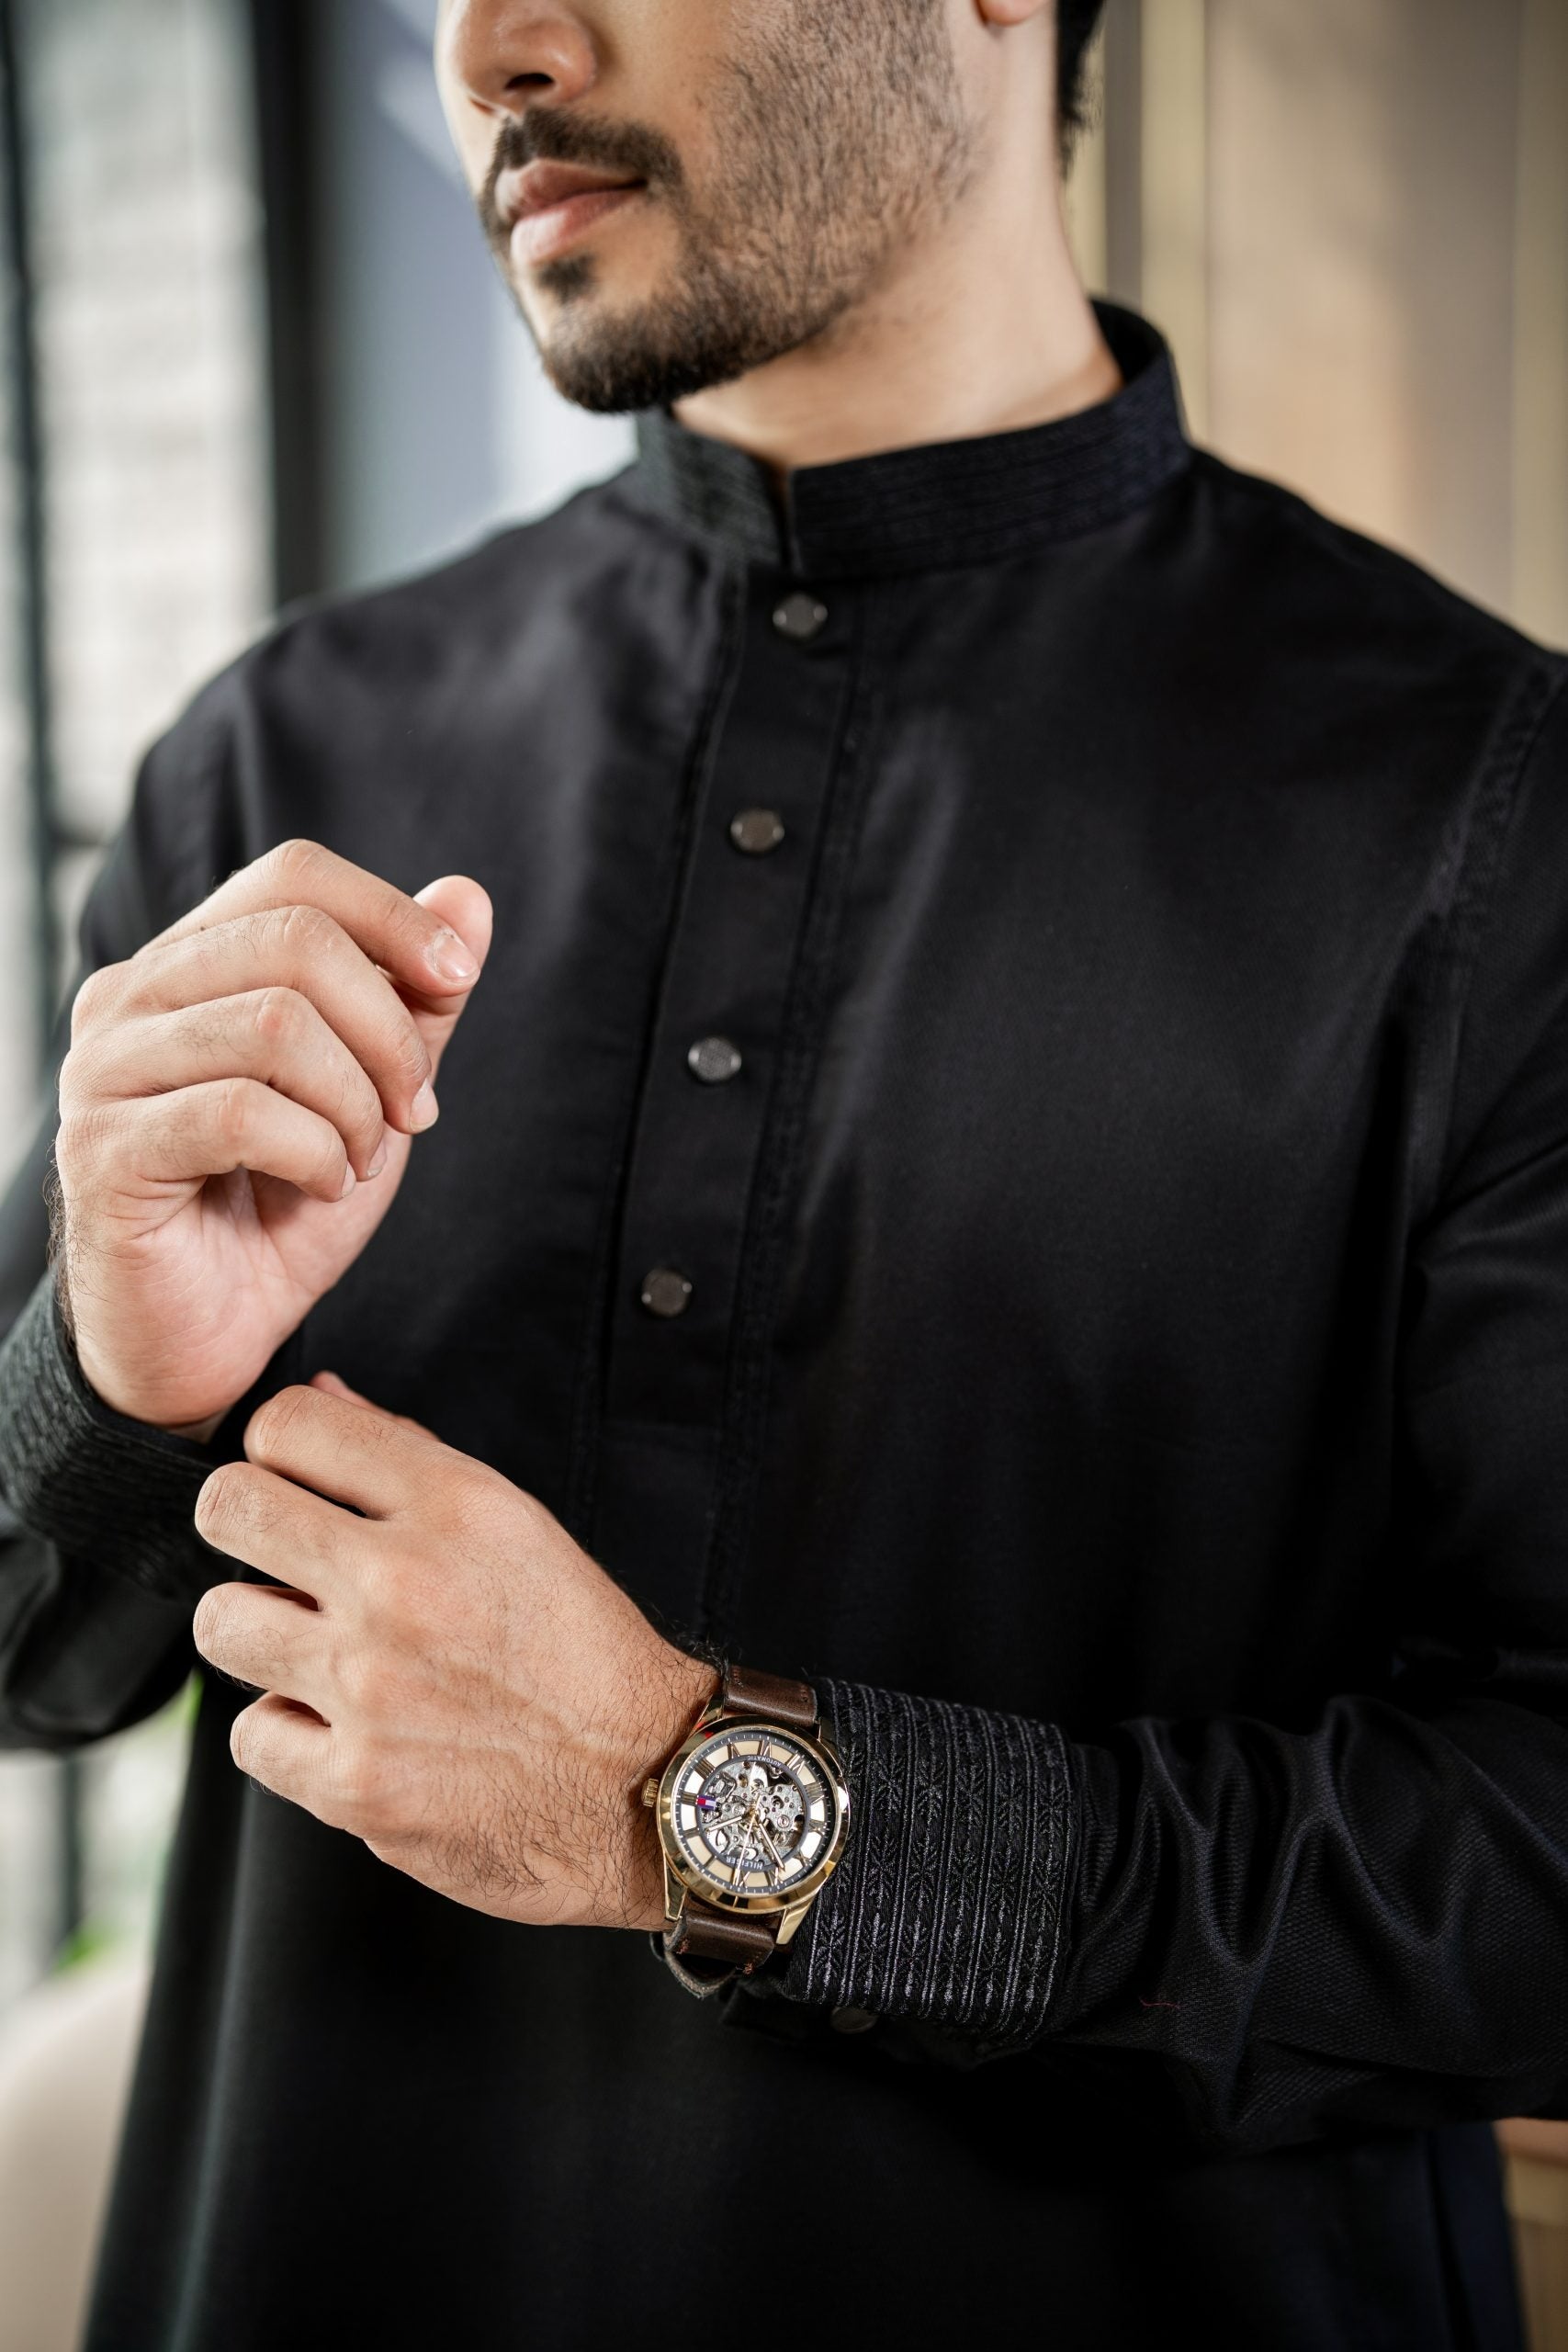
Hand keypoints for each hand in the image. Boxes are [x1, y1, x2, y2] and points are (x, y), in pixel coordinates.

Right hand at [53, 841, 491, 1437]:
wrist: (210, 1337)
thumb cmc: (279, 1206)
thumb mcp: (373, 1091)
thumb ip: (414, 999)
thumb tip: (468, 897)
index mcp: (190, 962)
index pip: (293, 875)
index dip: (392, 916)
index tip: (458, 978)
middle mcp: (130, 996)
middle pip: (295, 939)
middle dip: (389, 1031)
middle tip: (415, 1111)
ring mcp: (104, 1071)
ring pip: (275, 1024)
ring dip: (354, 1104)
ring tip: (358, 1159)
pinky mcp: (105, 1151)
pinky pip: (241, 1113)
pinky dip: (314, 1153)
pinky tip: (322, 1188)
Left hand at [190, 1374, 716, 1929]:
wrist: (644, 1782)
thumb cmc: (583, 1651)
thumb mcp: (517, 1524)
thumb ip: (408, 1456)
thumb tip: (317, 1399)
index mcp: (457, 1506)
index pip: (288, 1425)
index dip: (276, 1448)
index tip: (291, 1478)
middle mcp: (406, 1585)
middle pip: (229, 1510)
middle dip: (243, 1525)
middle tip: (276, 1555)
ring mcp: (372, 1687)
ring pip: (221, 1624)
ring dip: (259, 1634)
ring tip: (310, 1649)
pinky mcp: (355, 1783)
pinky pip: (249, 1735)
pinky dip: (287, 1734)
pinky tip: (339, 1727)